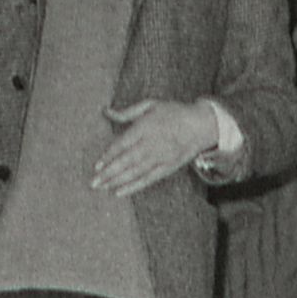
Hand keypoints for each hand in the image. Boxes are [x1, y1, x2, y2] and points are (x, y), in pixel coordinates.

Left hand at [93, 99, 227, 197]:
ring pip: (136, 172)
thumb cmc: (174, 113)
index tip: (96, 165)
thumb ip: (127, 112)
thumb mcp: (151, 105)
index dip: (109, 156)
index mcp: (146, 127)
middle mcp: (152, 144)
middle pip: (127, 161)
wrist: (202, 125)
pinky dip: (134, 186)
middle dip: (109, 173)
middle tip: (93, 182)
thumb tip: (106, 111)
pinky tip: (120, 192)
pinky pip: (148, 179)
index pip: (123, 144)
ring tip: (102, 188)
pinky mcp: (168, 167)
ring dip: (117, 181)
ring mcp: (161, 157)